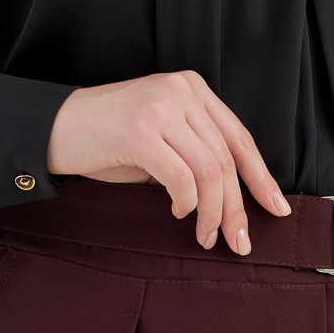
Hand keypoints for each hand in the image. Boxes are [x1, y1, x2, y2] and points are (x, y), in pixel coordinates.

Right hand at [46, 70, 292, 254]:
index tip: (278, 210)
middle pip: (227, 160)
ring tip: (206, 237)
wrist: (56, 129)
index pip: (240, 139)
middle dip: (237, 209)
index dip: (262, 179)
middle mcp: (181, 92)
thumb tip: (234, 202)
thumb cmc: (110, 141)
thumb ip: (198, 155)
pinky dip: (187, 204)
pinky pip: (181, 178)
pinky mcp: (140, 130)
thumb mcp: (164, 140)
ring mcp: (160, 108)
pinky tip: (180, 214)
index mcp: (193, 89)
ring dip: (213, 214)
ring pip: (210, 172)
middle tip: (239, 242)